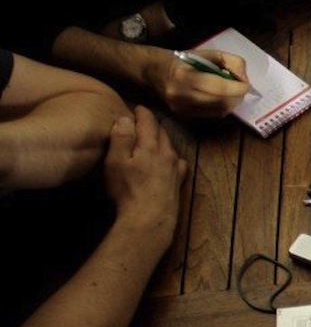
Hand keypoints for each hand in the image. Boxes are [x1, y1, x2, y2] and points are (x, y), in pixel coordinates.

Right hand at [104, 105, 187, 245]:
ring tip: (156, 140)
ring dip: (163, 140)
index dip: (142, 113)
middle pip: (162, 133)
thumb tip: (126, 118)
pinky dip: (173, 158)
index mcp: (150, 146)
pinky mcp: (178, 183)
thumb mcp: (116, 162)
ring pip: (171, 148)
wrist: (150, 218)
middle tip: (144, 122)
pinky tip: (172, 162)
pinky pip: (179, 164)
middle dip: (153, 125)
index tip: (137, 108)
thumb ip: (121, 138)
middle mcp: (166, 154)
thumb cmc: (128, 190)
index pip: (148, 122)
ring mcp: (174, 169)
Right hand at [150, 47, 249, 119]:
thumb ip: (229, 61)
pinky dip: (221, 108)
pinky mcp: (183, 117)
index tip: (246, 84)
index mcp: (184, 76)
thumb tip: (244, 78)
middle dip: (237, 97)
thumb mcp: (205, 53)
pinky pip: (211, 115)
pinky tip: (221, 99)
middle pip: (221, 103)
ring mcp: (181, 110)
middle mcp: (181, 96)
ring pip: (218, 112)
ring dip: (231, 104)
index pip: (219, 87)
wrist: (151, 72)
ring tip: (232, 93)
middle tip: (242, 88)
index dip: (238, 88)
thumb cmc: (180, 60)